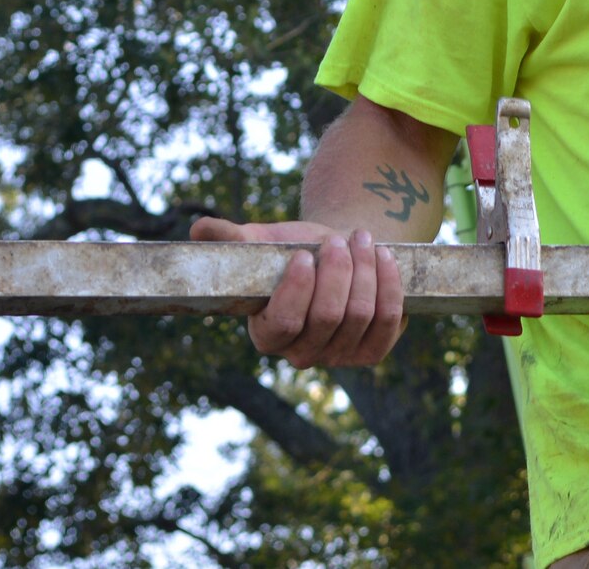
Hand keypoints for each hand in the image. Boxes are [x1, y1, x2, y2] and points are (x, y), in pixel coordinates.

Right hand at [189, 217, 405, 366]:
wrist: (340, 253)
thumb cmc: (295, 249)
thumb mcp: (263, 242)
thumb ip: (231, 240)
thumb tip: (199, 231)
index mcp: (267, 333)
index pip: (283, 323)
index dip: (298, 290)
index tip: (304, 254)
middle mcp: (302, 353)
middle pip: (327, 317)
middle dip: (337, 272)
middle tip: (336, 239)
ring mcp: (339, 356)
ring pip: (360, 315)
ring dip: (365, 271)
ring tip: (361, 239)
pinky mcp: (372, 351)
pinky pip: (387, 321)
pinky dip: (389, 285)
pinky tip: (384, 256)